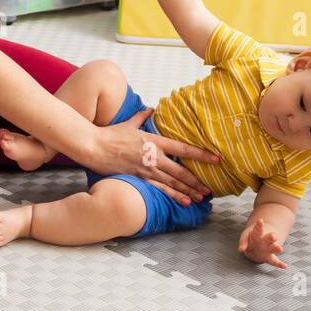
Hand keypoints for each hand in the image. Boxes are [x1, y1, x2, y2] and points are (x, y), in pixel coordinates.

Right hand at [85, 108, 219, 205]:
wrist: (95, 146)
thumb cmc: (111, 134)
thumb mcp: (130, 122)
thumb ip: (143, 116)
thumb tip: (151, 109)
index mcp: (155, 142)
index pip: (184, 149)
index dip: (202, 154)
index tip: (216, 158)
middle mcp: (154, 157)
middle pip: (182, 171)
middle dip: (198, 181)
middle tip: (210, 189)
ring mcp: (147, 170)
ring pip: (173, 183)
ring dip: (188, 191)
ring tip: (201, 198)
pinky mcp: (139, 179)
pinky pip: (159, 189)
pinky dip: (173, 196)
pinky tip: (184, 202)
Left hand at [239, 217, 286, 269]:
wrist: (257, 245)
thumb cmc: (250, 240)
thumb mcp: (245, 238)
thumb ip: (243, 243)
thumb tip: (240, 249)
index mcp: (258, 234)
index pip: (258, 229)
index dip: (259, 225)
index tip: (260, 220)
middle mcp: (265, 240)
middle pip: (269, 238)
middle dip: (271, 237)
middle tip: (273, 236)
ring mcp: (269, 248)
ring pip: (273, 248)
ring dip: (276, 248)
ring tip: (280, 249)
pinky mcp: (270, 257)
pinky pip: (275, 261)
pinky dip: (279, 264)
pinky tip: (284, 266)